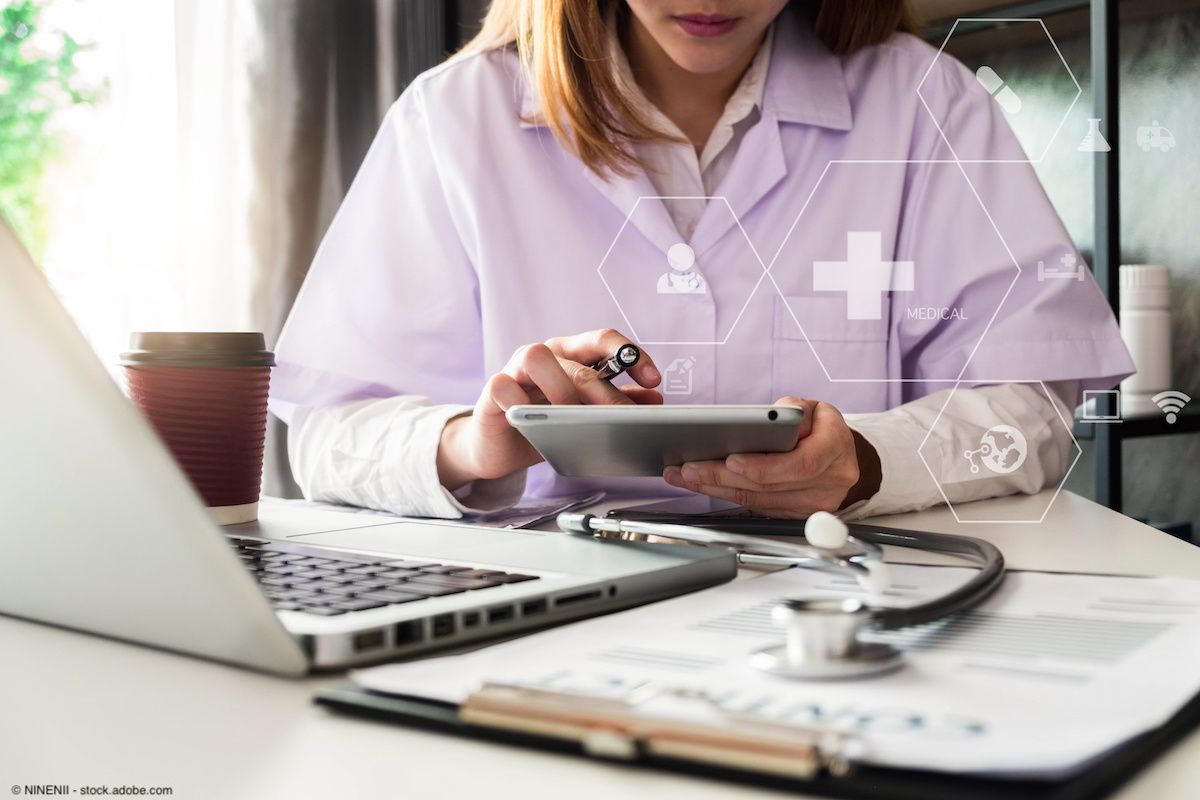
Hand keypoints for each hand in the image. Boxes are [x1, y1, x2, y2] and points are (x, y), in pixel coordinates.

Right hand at [438, 328, 661, 488]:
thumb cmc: (545, 424)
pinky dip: (518, 401)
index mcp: (572, 355)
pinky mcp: (492, 389)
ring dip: (560, 389)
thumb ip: (617, 402)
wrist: (501, 448)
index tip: (653, 379)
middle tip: (622, 417)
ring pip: (536, 356)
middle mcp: (545, 354)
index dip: (631, 355)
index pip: (603, 340)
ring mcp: (516, 368)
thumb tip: (654, 400)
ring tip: (572, 418)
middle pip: (579, 361)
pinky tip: (531, 421)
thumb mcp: (586, 415)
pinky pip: (503, 385)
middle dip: (605, 392)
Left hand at [662, 397, 881, 517]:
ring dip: (717, 489)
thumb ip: (791, 410)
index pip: (800, 464)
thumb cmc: (822, 428)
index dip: (764, 466)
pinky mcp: (796, 515)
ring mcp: (814, 504)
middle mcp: (829, 482)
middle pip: (770, 486)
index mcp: (836, 448)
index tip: (731, 460)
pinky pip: (757, 507)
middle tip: (689, 468)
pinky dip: (728, 496)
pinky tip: (705, 485)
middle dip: (724, 477)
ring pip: (759, 501)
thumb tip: (764, 420)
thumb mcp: (813, 408)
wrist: (840, 454)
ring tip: (686, 475)